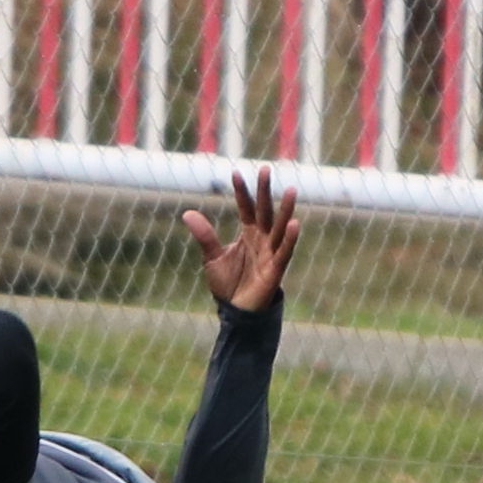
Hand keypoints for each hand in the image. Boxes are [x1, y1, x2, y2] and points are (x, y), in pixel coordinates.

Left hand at [184, 170, 298, 313]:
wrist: (236, 313)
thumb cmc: (228, 285)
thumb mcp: (212, 257)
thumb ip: (205, 235)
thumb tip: (187, 213)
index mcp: (248, 234)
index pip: (246, 208)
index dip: (241, 192)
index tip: (235, 173)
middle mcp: (262, 240)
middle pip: (264, 212)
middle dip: (264, 192)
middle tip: (265, 169)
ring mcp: (271, 253)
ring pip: (279, 228)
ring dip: (285, 210)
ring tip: (290, 190)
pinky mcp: (276, 270)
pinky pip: (285, 252)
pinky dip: (290, 238)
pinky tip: (294, 223)